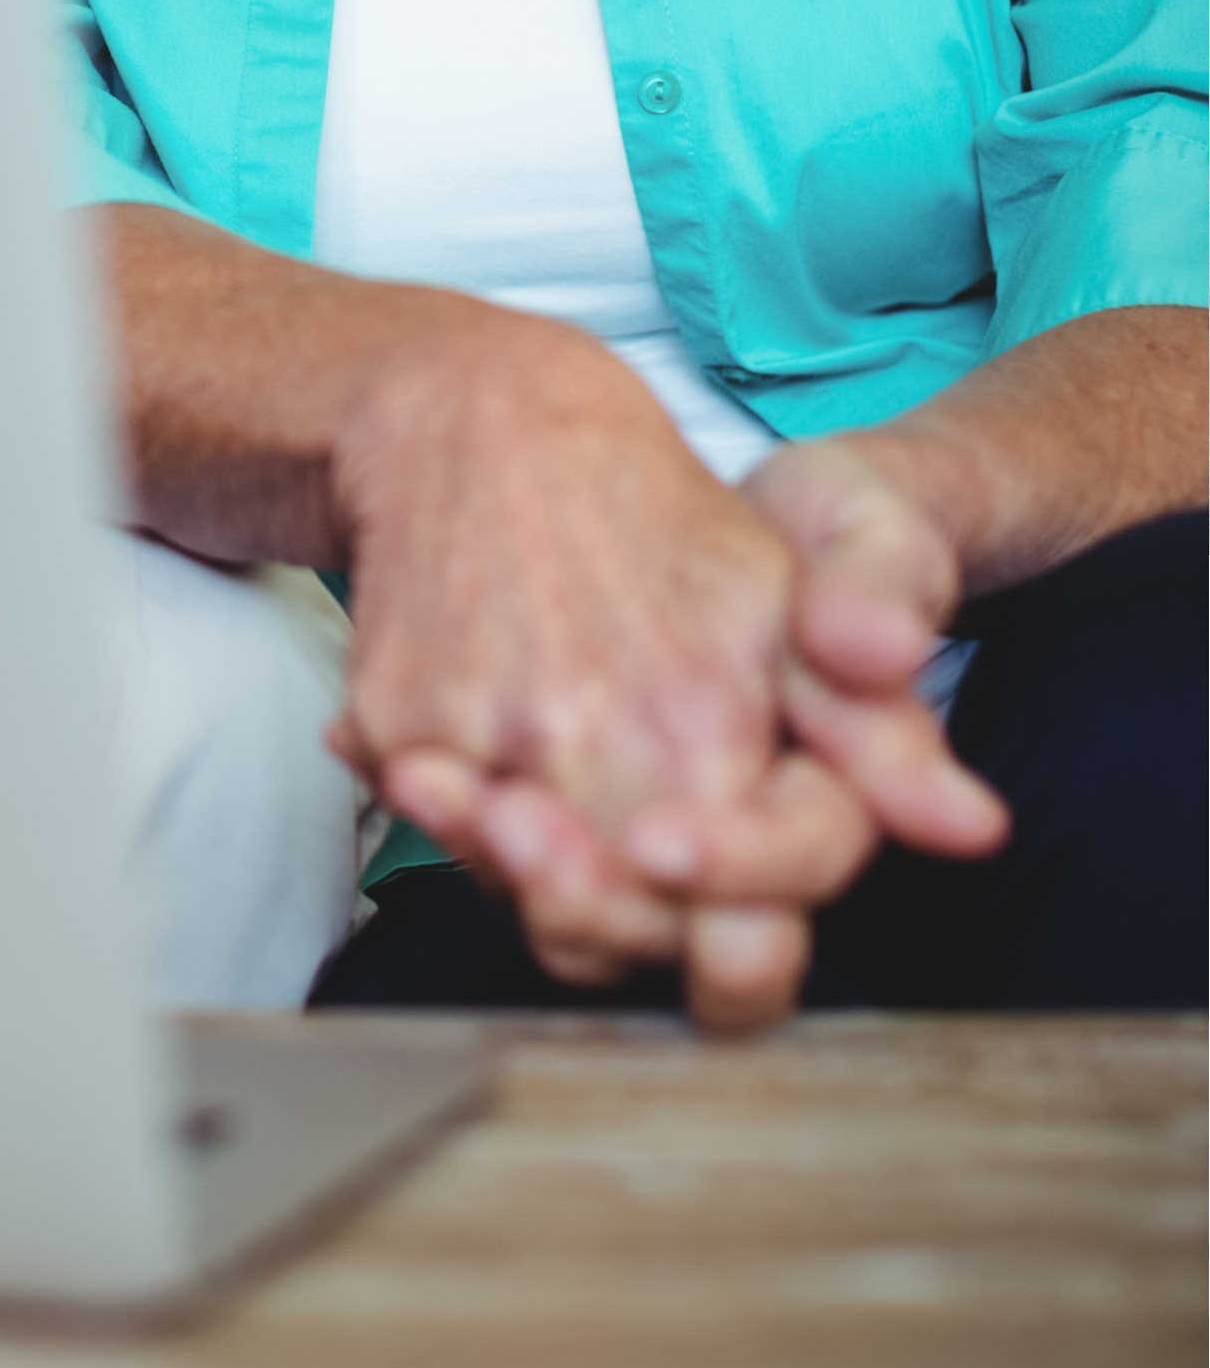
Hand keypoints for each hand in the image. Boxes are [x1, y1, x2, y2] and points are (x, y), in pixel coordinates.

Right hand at [329, 321, 1003, 1028]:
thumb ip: (881, 738)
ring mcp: (479, 734)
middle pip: (623, 935)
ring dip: (549, 881)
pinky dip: (459, 819)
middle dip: (644, 925)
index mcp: (704, 718)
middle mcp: (589, 739)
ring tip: (566, 824)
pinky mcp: (392, 722)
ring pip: (525, 898)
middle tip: (645, 866)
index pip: (745, 927)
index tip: (724, 905)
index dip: (745, 953)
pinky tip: (485, 765)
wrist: (487, 413)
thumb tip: (974, 833)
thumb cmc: (655, 518)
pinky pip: (434, 833)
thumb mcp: (793, 606)